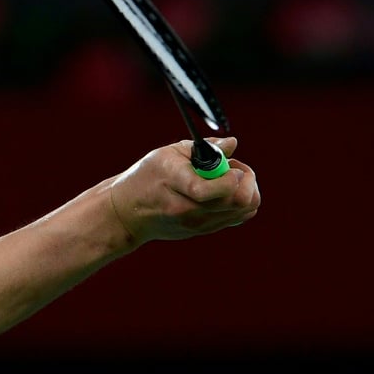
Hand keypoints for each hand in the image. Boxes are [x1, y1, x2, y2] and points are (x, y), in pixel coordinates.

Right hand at [108, 137, 260, 243]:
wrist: (127, 213)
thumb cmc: (146, 177)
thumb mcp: (168, 154)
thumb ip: (204, 147)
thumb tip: (232, 143)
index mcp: (177, 184)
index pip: (216, 189)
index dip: (233, 176)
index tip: (230, 164)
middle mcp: (189, 210)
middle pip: (239, 202)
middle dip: (246, 180)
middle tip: (234, 168)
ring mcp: (198, 224)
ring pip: (243, 211)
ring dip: (245, 190)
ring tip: (228, 179)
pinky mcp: (204, 231)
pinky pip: (238, 217)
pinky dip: (240, 202)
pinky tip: (225, 191)